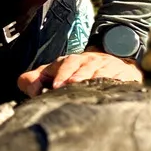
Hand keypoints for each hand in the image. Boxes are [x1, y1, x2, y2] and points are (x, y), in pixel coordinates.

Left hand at [17, 51, 144, 96]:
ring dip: (94, 78)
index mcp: (72, 61)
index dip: (60, 73)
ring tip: (88, 87)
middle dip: (76, 75)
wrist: (114, 61)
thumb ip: (36, 79)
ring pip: (101, 72)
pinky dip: (117, 82)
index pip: (65, 63)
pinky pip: (121, 78)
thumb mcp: (56, 73)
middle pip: (83, 65)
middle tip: (71, 85)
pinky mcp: (125, 75)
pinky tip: (113, 90)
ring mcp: (108, 67)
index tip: (54, 87)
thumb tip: (26, 86)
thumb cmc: (78, 72)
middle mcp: (90, 61)